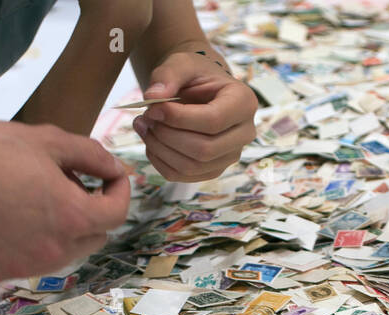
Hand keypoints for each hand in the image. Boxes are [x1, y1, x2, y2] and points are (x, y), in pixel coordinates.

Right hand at [0, 118, 131, 282]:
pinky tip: (11, 215)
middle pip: (96, 236)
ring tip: (37, 197)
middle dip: (94, 211)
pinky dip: (34, 240)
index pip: (117, 213)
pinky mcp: (1, 272)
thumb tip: (114, 168)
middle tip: (71, 182)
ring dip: (65, 228)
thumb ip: (91, 155)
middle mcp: (56, 251)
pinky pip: (32, 259)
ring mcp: (28, 266)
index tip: (110, 176)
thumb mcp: (48, 140)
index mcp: (73, 218)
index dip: (120, 190)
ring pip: (66, 252)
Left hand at [133, 50, 256, 182]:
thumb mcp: (183, 63)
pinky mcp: (213, 170)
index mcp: (244, 103)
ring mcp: (230, 156)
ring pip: (192, 166)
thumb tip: (152, 97)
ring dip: (160, 149)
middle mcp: (244, 134)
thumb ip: (168, 75)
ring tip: (144, 126)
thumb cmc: (195, 76)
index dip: (178, 118)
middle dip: (167, 136)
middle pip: (204, 149)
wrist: (200, 91)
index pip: (213, 121)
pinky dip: (159, 161)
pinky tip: (150, 142)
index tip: (152, 108)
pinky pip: (182, 176)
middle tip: (145, 118)